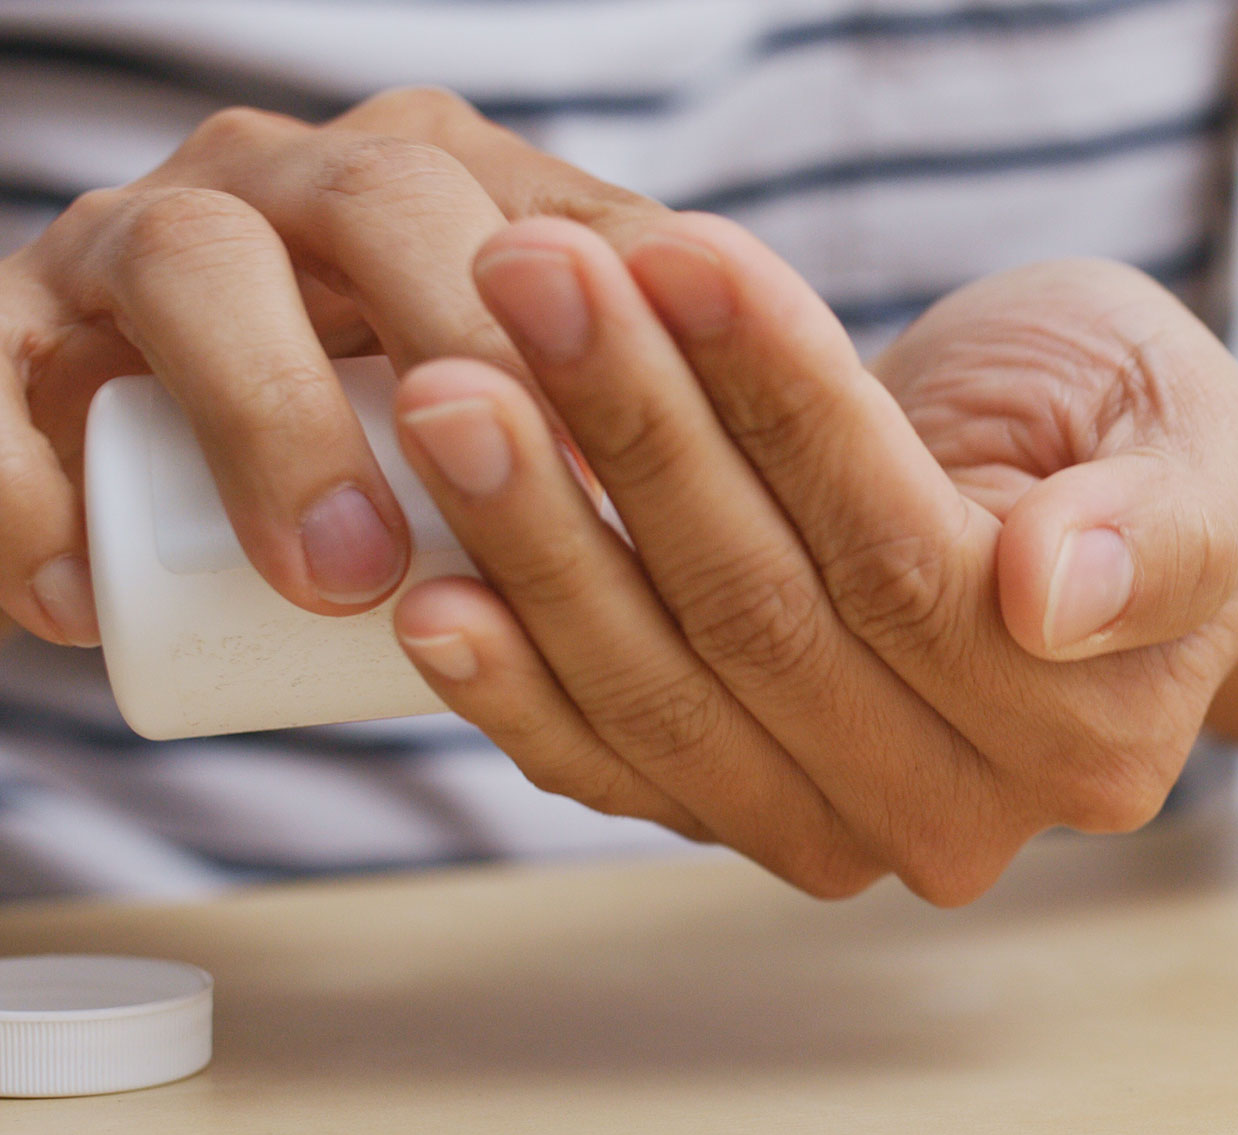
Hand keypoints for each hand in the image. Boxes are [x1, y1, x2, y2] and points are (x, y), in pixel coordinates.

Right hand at [0, 88, 679, 644]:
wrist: (152, 453)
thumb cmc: (397, 448)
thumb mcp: (544, 421)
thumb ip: (676, 424)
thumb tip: (905, 515)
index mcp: (447, 192)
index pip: (561, 231)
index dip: (636, 335)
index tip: (709, 470)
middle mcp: (301, 188)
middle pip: (388, 212)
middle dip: (461, 346)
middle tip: (530, 502)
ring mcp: (148, 248)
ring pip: (191, 270)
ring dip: (271, 419)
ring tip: (335, 577)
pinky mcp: (11, 340)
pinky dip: (27, 488)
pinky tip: (77, 598)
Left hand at [391, 215, 1237, 902]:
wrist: (1063, 504)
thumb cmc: (1132, 443)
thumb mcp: (1204, 438)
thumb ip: (1168, 526)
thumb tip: (1055, 594)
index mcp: (1094, 726)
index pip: (910, 563)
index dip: (788, 412)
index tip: (684, 257)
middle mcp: (969, 814)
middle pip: (769, 627)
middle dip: (636, 440)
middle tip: (525, 282)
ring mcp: (844, 830)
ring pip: (671, 695)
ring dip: (545, 539)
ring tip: (446, 389)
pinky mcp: (740, 813)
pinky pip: (618, 767)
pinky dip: (520, 687)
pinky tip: (435, 599)